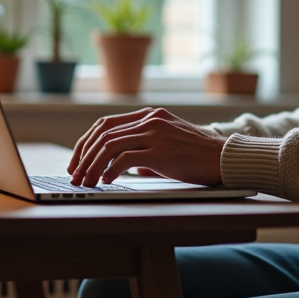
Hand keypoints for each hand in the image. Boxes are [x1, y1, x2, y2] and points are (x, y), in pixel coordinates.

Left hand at [67, 107, 226, 187]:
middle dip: (83, 155)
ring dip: (92, 165)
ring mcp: (154, 133)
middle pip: (103, 133)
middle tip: (75, 174)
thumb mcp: (169, 144)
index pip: (106, 124)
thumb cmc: (198, 155)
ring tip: (86, 181)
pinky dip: (110, 170)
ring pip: (109, 145)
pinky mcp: (160, 150)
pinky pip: (124, 158)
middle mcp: (149, 120)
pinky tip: (106, 180)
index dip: (86, 142)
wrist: (223, 157)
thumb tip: (126, 165)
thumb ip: (146, 150)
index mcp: (149, 115)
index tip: (77, 161)